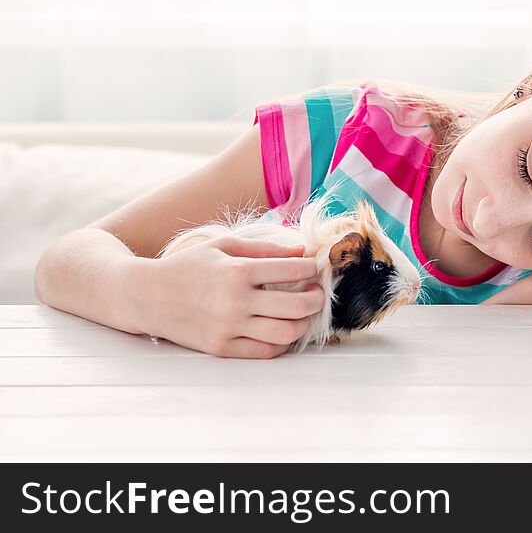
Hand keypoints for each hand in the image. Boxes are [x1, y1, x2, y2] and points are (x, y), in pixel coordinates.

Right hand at [131, 235, 324, 357]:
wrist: (147, 296)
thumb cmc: (188, 266)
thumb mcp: (223, 247)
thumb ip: (264, 249)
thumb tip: (302, 251)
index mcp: (237, 271)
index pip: (291, 271)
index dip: (310, 269)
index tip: (313, 268)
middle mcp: (235, 301)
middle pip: (297, 306)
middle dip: (316, 298)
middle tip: (317, 292)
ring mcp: (229, 328)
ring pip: (287, 333)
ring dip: (304, 322)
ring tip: (303, 313)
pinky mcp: (222, 348)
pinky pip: (266, 351)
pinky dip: (282, 342)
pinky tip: (283, 329)